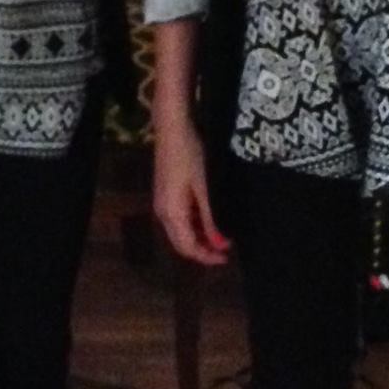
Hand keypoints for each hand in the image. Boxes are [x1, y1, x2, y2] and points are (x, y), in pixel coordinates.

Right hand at [153, 118, 230, 266]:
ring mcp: (162, 203)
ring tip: (221, 236)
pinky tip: (209, 220)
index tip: (226, 259)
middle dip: (203, 250)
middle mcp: (162, 213)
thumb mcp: (206, 188)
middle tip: (226, 251)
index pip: (187, 248)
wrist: (173, 129)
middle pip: (181, 244)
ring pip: (180, 232)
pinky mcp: (165, 195)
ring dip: (199, 238)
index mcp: (172, 214)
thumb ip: (211, 218)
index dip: (206, 257)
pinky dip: (194, 226)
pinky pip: (179, 219)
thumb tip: (220, 243)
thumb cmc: (191, 155)